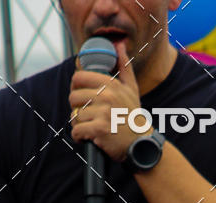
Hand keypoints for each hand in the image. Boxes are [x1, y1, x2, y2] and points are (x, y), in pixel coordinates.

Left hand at [69, 42, 144, 161]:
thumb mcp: (131, 89)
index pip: (78, 77)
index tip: (80, 97)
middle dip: (76, 108)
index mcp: (111, 84)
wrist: (141, 144)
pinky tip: (87, 138)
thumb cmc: (133, 116)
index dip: (75, 87)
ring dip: (79, 124)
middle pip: (73, 97)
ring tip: (90, 128)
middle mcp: (106, 96)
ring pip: (75, 116)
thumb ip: (124, 66)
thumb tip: (119, 44)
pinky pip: (77, 131)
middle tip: (87, 116)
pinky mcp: (100, 130)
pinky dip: (79, 137)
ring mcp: (103, 113)